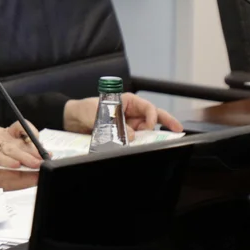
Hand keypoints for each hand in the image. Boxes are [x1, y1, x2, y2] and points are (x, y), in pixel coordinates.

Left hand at [61, 92, 183, 137]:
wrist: (70, 120)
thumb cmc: (83, 109)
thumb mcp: (98, 114)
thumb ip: (114, 124)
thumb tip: (131, 136)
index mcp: (127, 101)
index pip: (147, 107)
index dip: (151, 117)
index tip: (148, 127)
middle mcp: (131, 113)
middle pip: (153, 117)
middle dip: (167, 122)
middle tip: (178, 130)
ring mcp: (128, 124)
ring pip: (145, 131)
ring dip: (149, 137)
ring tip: (156, 143)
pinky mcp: (123, 134)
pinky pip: (135, 139)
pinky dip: (139, 143)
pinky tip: (141, 148)